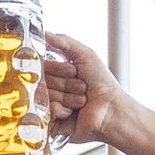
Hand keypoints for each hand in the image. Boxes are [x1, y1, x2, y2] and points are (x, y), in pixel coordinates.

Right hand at [44, 32, 137, 148]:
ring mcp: (50, 105)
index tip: (74, 71)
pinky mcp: (51, 122)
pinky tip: (72, 113)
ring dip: (67, 98)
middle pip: (44, 81)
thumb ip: (63, 41)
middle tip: (81, 88)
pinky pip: (47, 111)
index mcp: (57, 73)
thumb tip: (44, 32)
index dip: (59, 69)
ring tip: (80, 102)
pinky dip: (63, 110)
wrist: (111, 110)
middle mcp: (52, 88)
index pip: (43, 66)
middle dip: (66, 84)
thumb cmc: (102, 84)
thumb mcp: (86, 55)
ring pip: (46, 96)